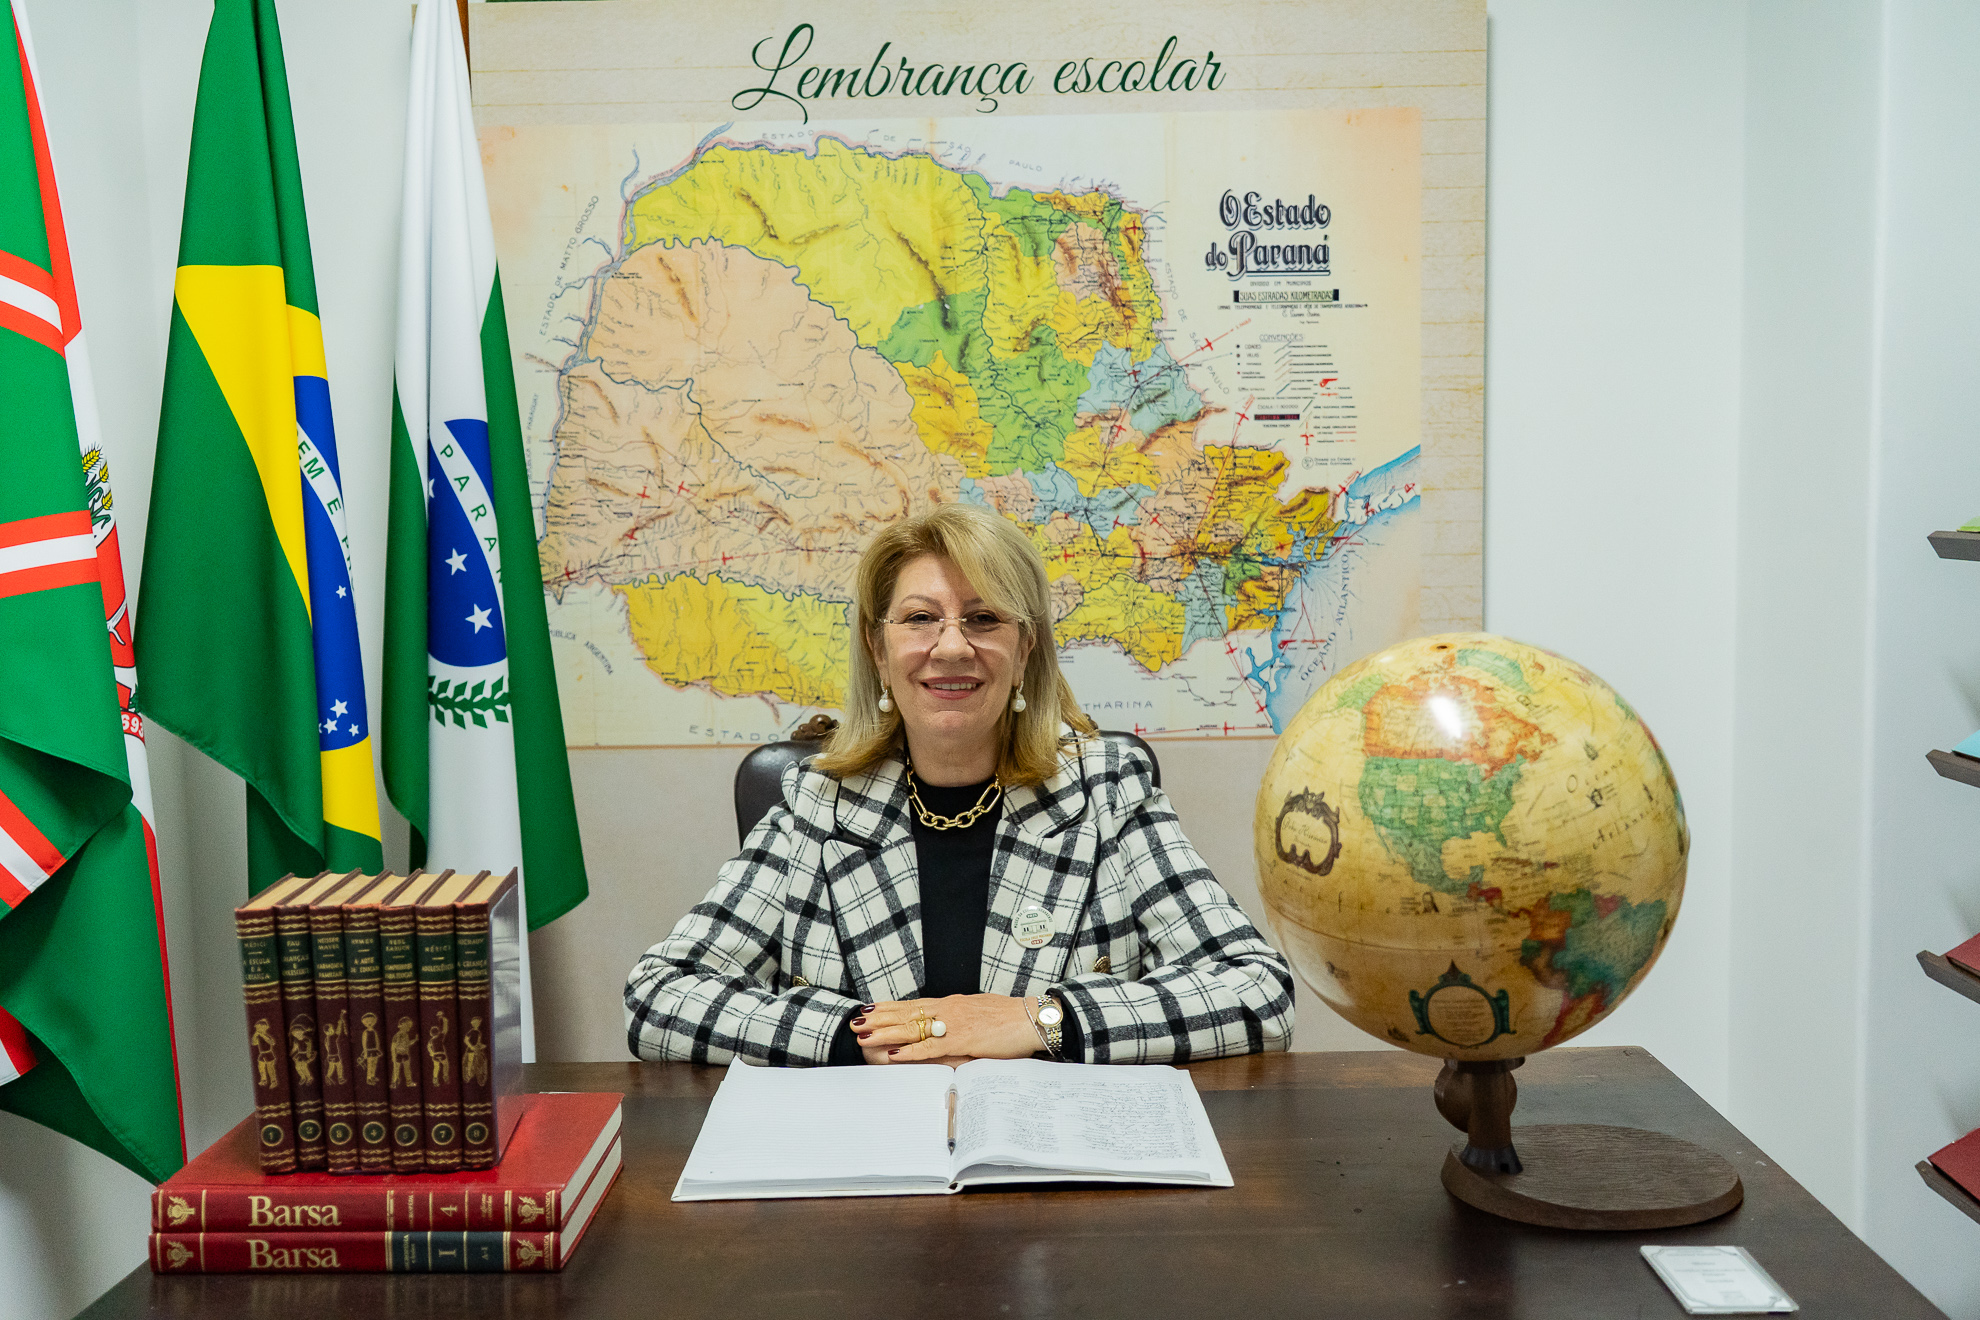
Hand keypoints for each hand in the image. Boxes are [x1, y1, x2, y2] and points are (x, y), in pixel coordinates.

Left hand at [851, 995, 1041, 1064]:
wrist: (1032, 1018)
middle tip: (857, 1020)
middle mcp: (948, 1010)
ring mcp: (954, 1024)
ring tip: (865, 1034)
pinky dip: (910, 1052)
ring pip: (913, 1028)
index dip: (890, 1007)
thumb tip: (950, 1028)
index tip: (871, 1008)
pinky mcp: (963, 1040)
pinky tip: (894, 1054)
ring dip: (886, 1032)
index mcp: (952, 1004)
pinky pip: (931, 1048)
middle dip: (879, 1017)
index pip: (914, 1004)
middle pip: (906, 1013)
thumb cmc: (1011, 1019)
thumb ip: (962, 1021)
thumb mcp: (980, 1015)